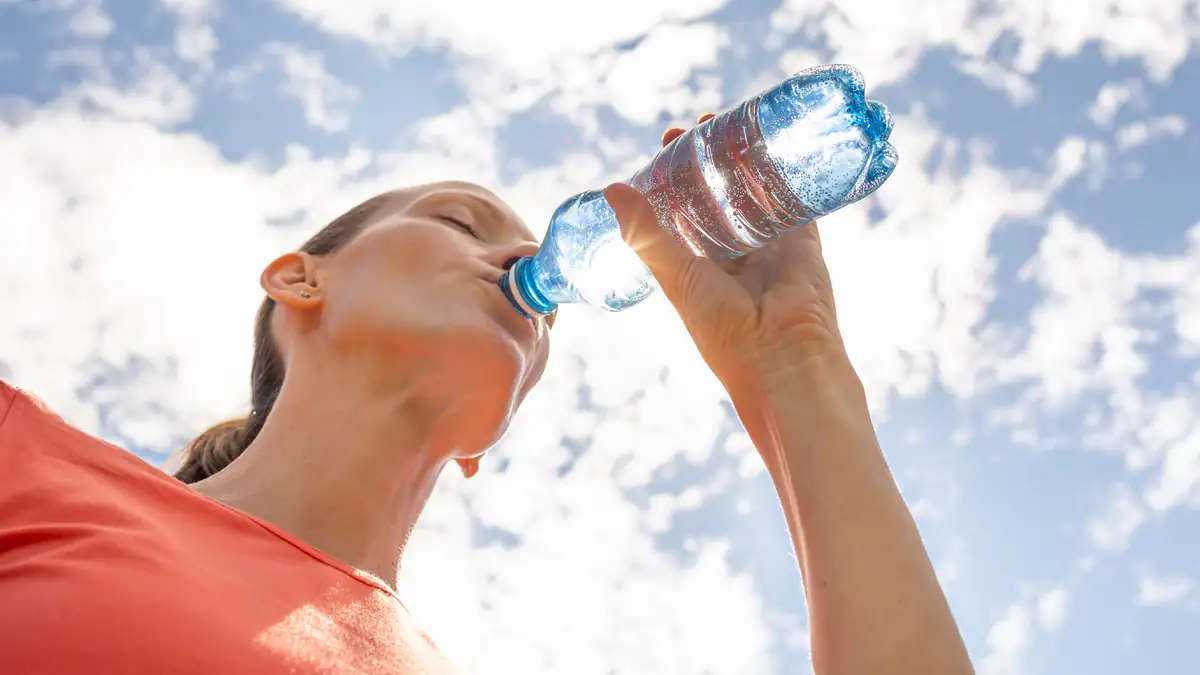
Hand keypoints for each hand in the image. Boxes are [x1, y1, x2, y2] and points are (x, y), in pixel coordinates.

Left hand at [604, 114, 850, 398]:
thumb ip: (646, 233)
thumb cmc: (722, 328)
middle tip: (702, 123)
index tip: (666, 143)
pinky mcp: (802, 241)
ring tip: (734, 121)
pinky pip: (795, 199)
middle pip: (719, 195)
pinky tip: (778, 141)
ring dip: (746, 160)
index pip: (682, 210)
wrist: (781, 357)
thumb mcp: (676, 276)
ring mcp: (769, 245)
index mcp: (696, 266)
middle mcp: (732, 254)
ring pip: (756, 192)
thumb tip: (611, 189)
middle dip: (711, 160)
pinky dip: (788, 173)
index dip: (674, 177)